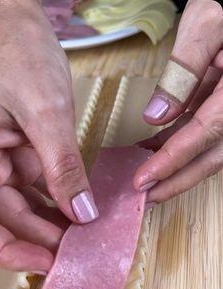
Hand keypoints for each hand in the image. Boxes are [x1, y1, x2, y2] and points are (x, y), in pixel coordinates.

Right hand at [0, 0, 97, 271]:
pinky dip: (60, 198)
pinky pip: (39, 185)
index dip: (10, 250)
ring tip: (86, 235)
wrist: (13, 19)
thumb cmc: (13, 49)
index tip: (45, 262)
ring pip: (25, 205)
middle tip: (78, 251)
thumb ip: (62, 165)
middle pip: (8, 219)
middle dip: (43, 238)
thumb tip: (82, 211)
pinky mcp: (21, 152)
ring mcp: (0, 160)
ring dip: (55, 221)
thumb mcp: (44, 110)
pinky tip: (80, 209)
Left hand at [134, 0, 222, 203]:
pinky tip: (157, 143)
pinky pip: (208, 130)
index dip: (173, 161)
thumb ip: (184, 69)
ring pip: (211, 148)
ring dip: (178, 164)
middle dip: (178, 179)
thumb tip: (157, 115)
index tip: (144, 182)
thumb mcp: (209, 23)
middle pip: (213, 156)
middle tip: (147, 196)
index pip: (204, 133)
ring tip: (147, 173)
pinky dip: (182, 140)